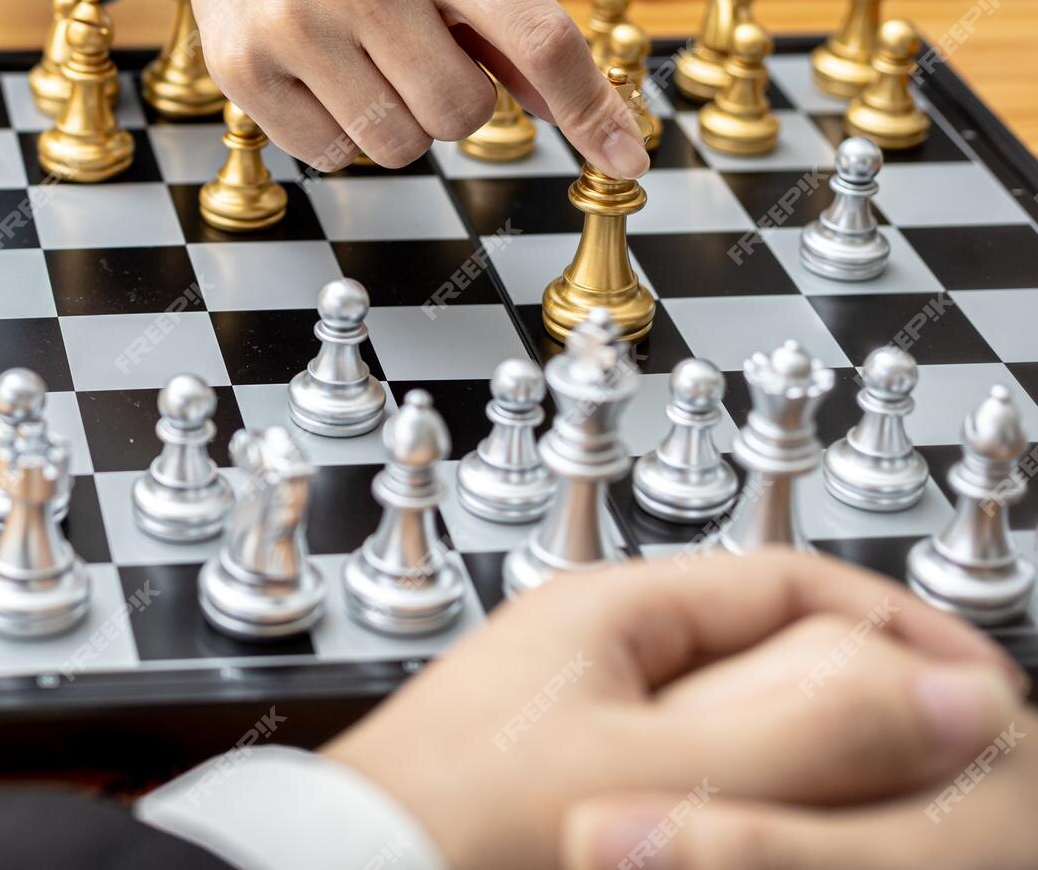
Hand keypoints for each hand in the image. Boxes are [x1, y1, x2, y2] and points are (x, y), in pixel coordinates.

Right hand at [39, 0, 647, 176]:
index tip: (625, 157)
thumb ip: (502, 19)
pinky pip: (326, 152)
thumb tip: (574, 110)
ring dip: (399, 118)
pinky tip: (320, 69)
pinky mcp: (239, 64)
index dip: (592, 108)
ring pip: (396, 144)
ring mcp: (292, 25)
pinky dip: (337, 130)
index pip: (538, 40)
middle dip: (458, 96)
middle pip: (462, 112)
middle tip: (422, 46)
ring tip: (368, 55)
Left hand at [318, 550, 1027, 869]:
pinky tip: (767, 844)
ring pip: (740, 739)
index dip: (903, 632)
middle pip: (774, 662)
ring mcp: (581, 734)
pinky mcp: (568, 804)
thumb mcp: (653, 776)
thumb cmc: (448, 829)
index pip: (794, 582)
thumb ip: (803, 731)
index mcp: (613, 614)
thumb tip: (944, 695)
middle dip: (868, 713)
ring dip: (811, 776)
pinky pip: (691, 792)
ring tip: (874, 827)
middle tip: (945, 779)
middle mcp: (596, 659)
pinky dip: (745, 815)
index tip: (978, 697)